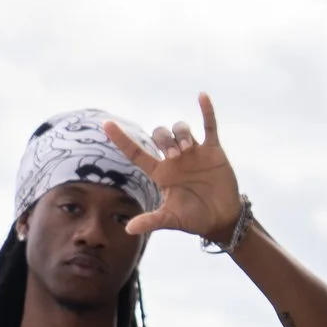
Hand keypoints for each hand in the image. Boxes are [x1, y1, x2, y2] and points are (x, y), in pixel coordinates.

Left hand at [103, 93, 241, 243]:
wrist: (221, 218)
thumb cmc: (193, 219)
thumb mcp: (171, 219)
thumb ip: (151, 221)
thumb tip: (128, 229)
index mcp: (160, 173)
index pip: (135, 152)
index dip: (121, 138)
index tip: (106, 124)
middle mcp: (173, 159)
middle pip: (159, 136)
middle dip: (163, 141)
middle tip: (173, 156)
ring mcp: (193, 152)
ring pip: (180, 129)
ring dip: (180, 135)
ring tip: (186, 150)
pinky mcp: (213, 151)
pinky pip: (209, 126)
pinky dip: (206, 111)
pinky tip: (202, 96)